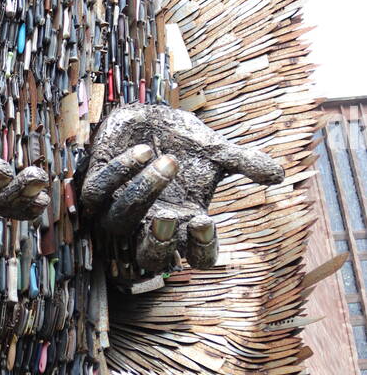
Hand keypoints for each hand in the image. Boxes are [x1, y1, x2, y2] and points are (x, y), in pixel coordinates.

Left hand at [80, 103, 283, 274]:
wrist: (149, 116)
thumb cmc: (185, 143)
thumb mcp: (218, 152)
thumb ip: (246, 163)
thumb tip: (278, 175)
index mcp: (183, 224)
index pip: (195, 257)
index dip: (199, 249)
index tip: (205, 221)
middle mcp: (150, 223)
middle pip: (149, 258)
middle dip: (157, 244)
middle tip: (168, 217)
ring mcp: (120, 208)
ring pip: (119, 222)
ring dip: (143, 193)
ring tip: (168, 162)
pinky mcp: (96, 187)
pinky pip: (97, 193)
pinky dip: (119, 173)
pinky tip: (143, 151)